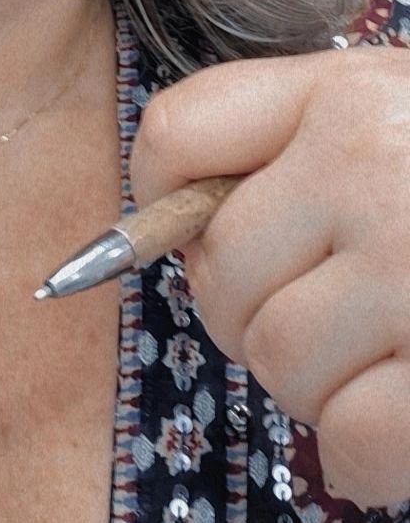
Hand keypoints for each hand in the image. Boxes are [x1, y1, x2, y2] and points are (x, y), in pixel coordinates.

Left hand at [129, 43, 409, 510]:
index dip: (163, 203)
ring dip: (313, 384)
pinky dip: (364, 455)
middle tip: (318, 314)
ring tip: (378, 355)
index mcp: (346, 94)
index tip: (196, 237)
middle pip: (220, 273)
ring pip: (279, 361)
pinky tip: (402, 421)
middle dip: (248, 313)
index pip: (175, 135)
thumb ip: (284, 140)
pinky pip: (352, 440)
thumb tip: (171, 230)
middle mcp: (375, 166)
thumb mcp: (390, 107)